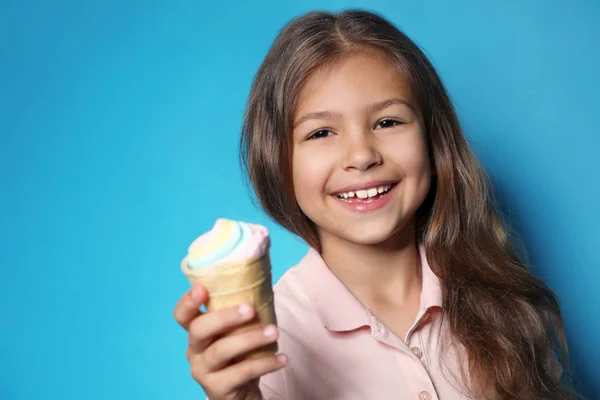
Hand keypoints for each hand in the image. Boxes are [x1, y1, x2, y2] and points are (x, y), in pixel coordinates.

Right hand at [174, 285, 287, 399]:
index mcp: (197, 332)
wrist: (242, 394)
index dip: (187, 302)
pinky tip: (282, 358)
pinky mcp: (217, 389)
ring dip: (250, 339)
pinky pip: (241, 373)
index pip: (182, 316)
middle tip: (250, 309)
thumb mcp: (237, 333)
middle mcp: (194, 351)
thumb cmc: (241, 356)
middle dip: (224, 317)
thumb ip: (241, 311)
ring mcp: (203, 372)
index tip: (202, 289)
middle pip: (199, 330)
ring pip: (220, 351)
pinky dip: (265, 364)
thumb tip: (262, 280)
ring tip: (275, 332)